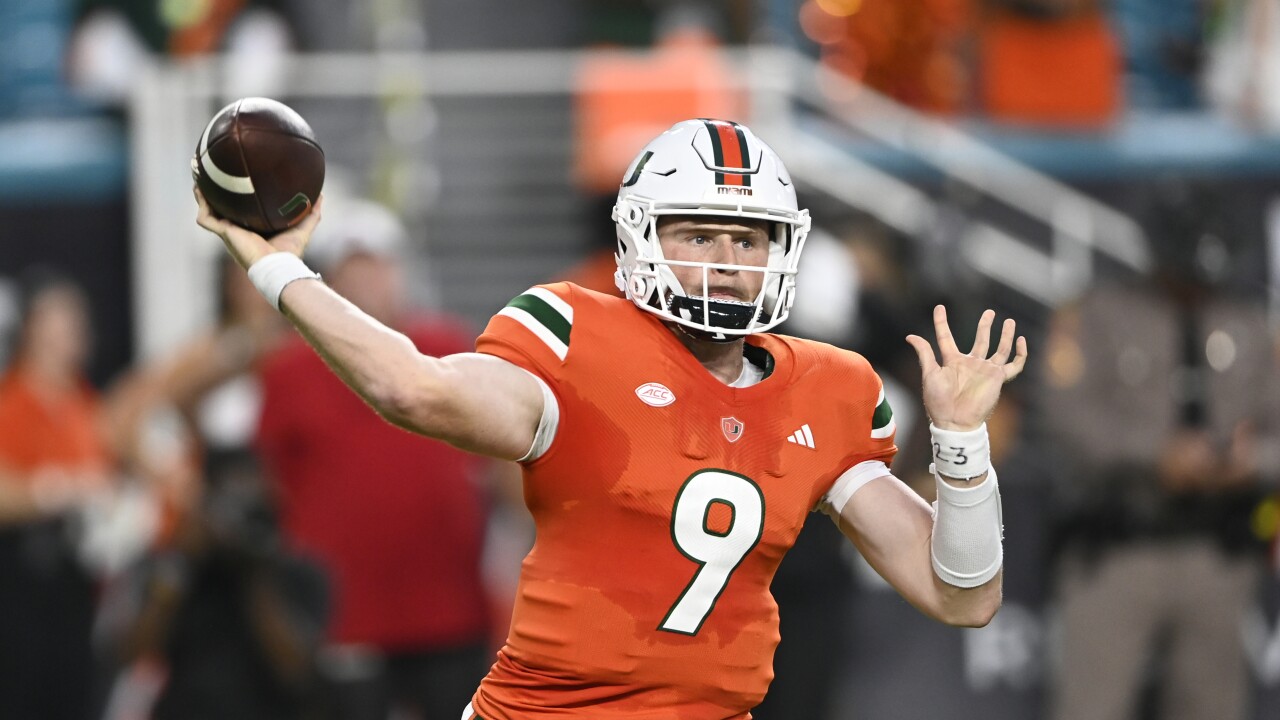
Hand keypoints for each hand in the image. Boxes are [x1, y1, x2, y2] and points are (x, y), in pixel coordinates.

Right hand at [194, 186, 322, 268]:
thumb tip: (320, 195)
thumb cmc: (290, 253)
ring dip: (202, 196)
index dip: (238, 201)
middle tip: (213, 176)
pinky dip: (201, 203)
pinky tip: (199, 188)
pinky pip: (206, 218)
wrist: (279, 266)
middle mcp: (237, 231)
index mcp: (252, 231)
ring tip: (199, 178)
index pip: (242, 213)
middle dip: (216, 196)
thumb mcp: (303, 227)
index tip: (238, 184)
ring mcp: (229, 233)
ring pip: (210, 212)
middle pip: (222, 210)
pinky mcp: (224, 233)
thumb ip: (312, 213)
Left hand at [906, 306, 1027, 431]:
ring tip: (1008, 321)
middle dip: (985, 326)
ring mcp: (986, 371)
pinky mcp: (998, 379)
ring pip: (999, 349)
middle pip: (980, 340)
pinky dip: (1020, 354)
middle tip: (990, 312)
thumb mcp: (930, 374)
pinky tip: (1021, 341)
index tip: (940, 307)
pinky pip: (1014, 365)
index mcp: (952, 361)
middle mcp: (971, 364)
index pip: (946, 337)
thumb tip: (910, 336)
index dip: (942, 322)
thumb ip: (924, 353)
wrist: (954, 421)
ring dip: (1004, 335)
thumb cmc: (939, 401)